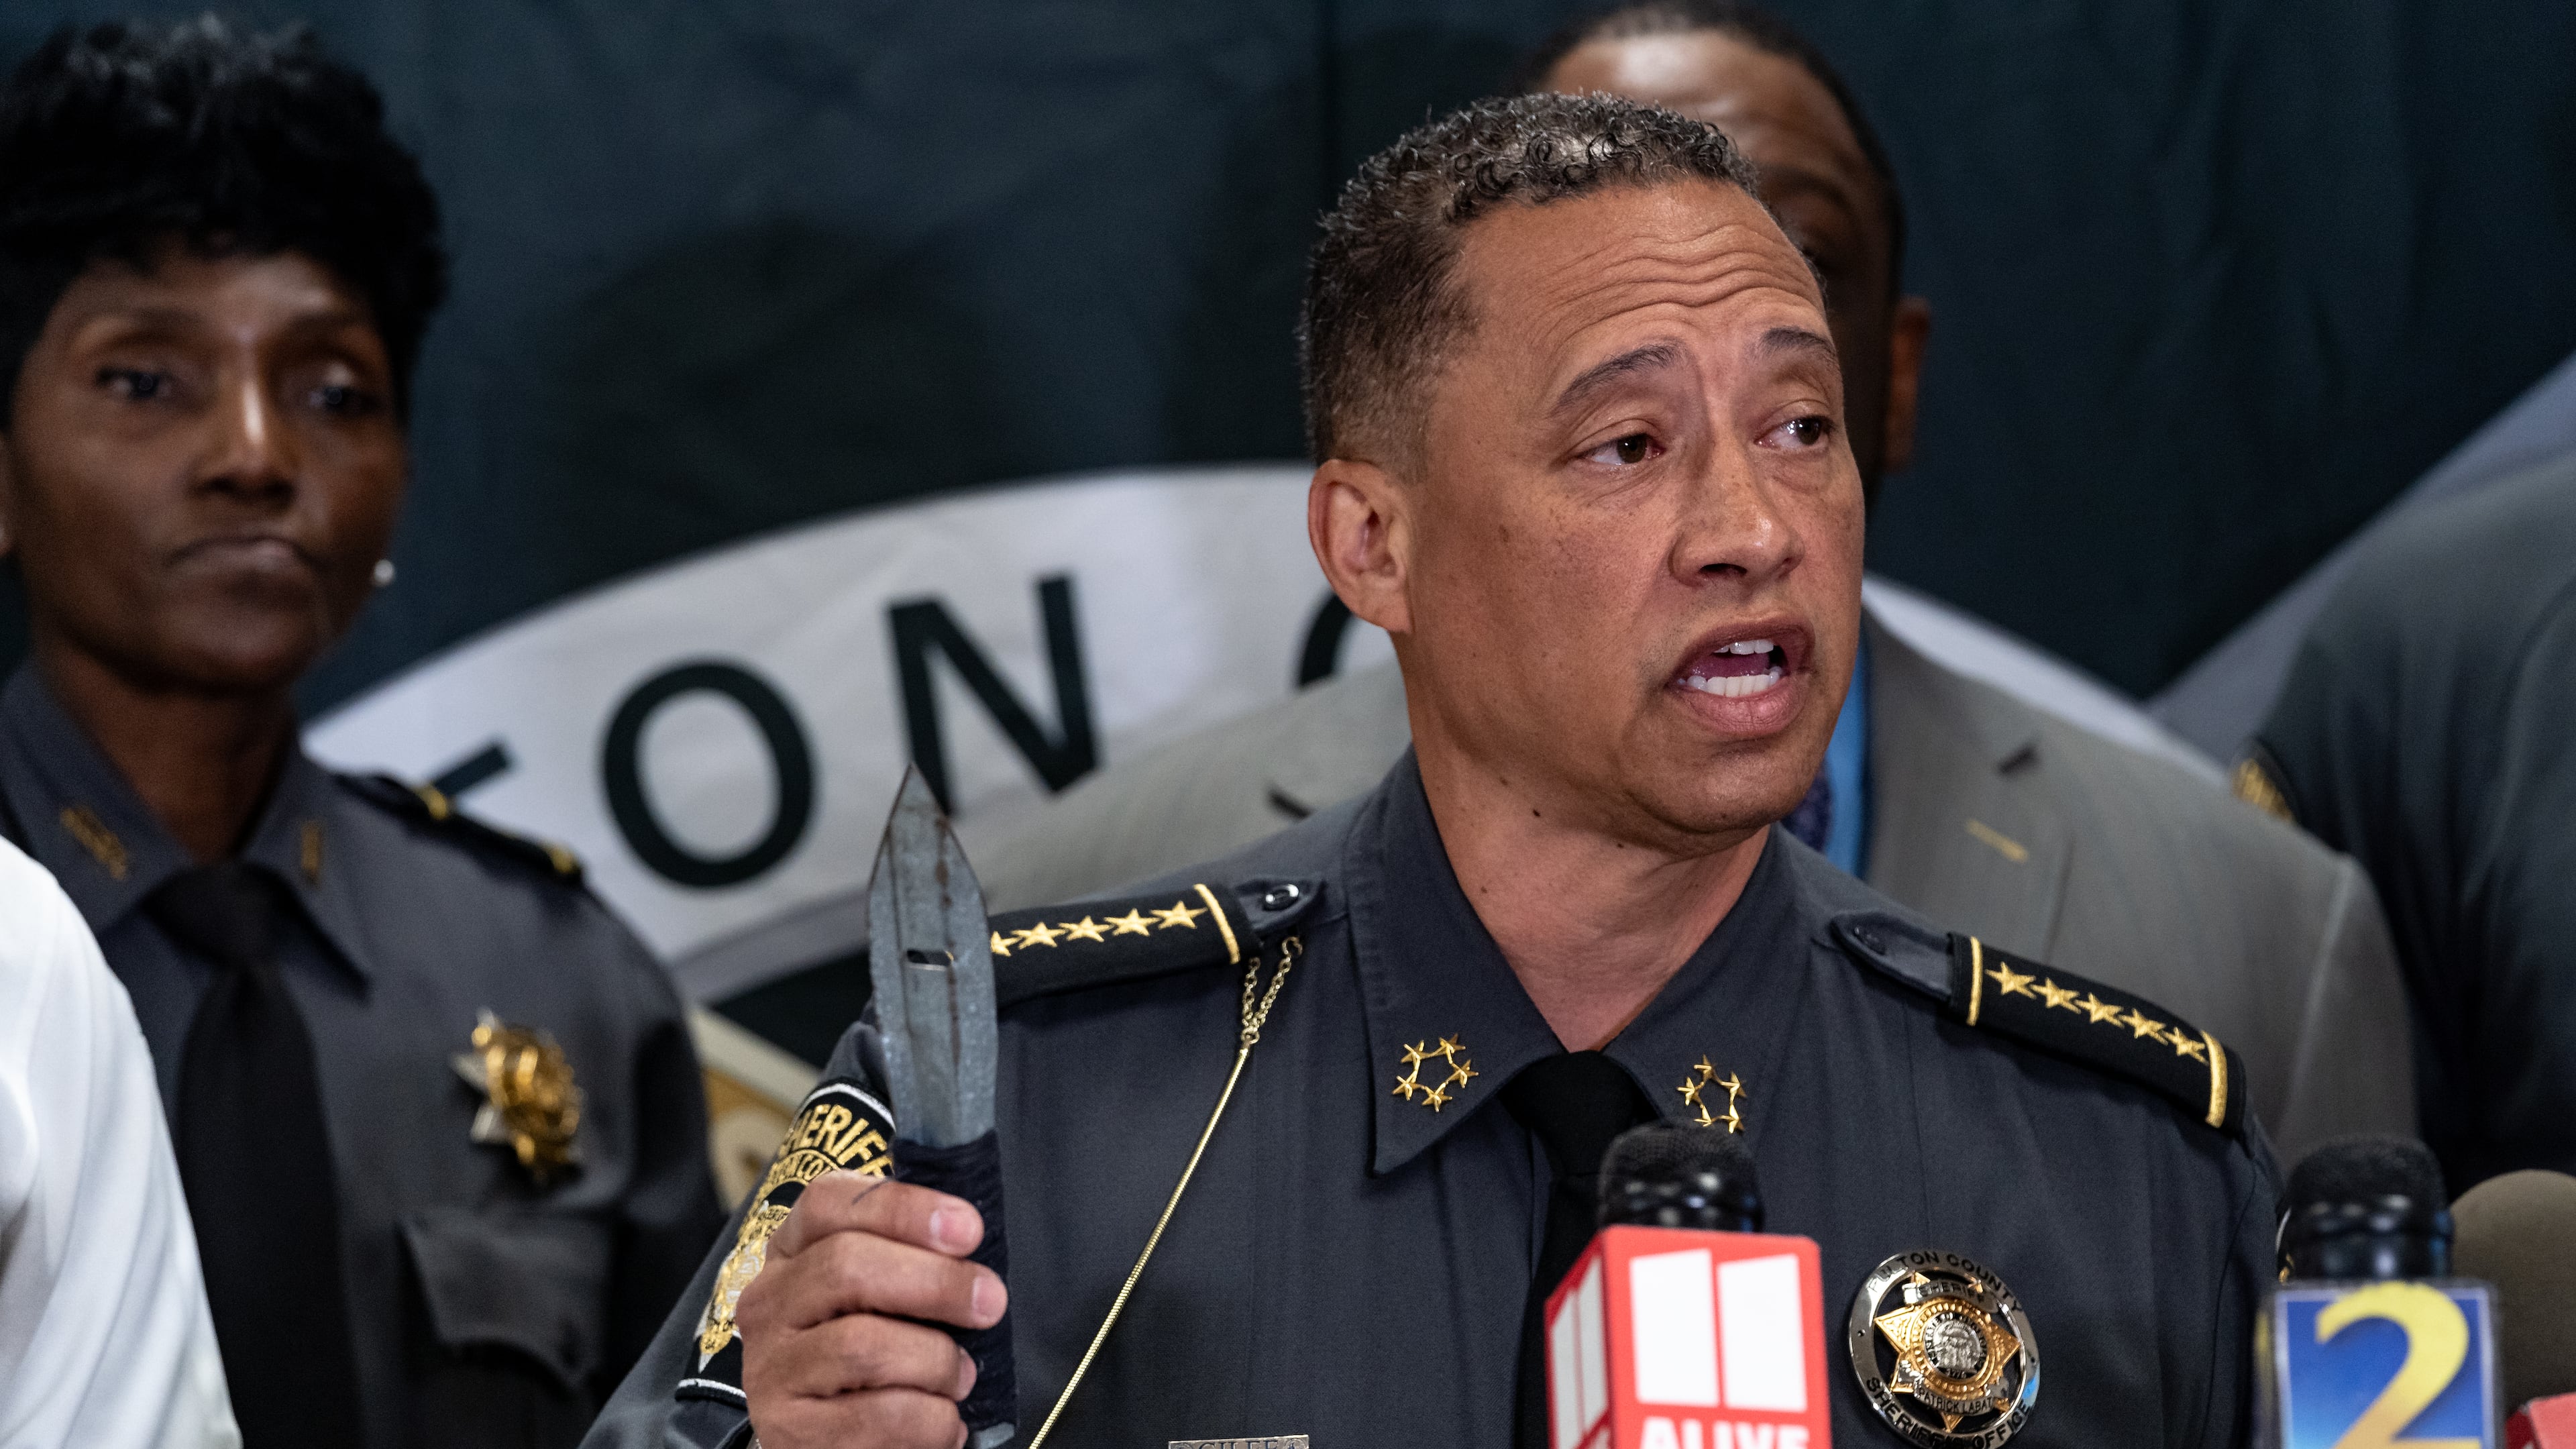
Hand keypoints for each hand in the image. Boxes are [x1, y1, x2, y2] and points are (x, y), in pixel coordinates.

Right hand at [738, 1172, 1007, 1448]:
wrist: (825, 1439)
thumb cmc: (871, 1353)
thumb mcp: (876, 1295)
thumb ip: (907, 1258)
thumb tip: (967, 1238)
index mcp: (790, 1252)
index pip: (828, 1203)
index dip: (902, 1208)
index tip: (969, 1229)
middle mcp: (769, 1304)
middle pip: (846, 1267)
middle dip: (936, 1281)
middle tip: (990, 1302)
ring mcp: (770, 1370)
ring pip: (863, 1345)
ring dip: (935, 1360)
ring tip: (961, 1377)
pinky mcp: (788, 1431)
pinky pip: (878, 1416)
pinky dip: (931, 1419)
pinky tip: (946, 1422)